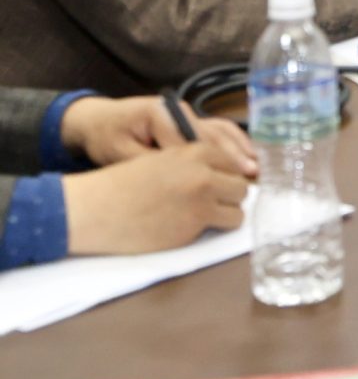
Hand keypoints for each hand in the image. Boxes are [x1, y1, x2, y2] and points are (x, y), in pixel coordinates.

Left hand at [61, 95, 258, 170]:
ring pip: (219, 130)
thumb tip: (174, 181)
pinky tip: (248, 155)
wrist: (98, 120)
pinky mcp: (191, 120)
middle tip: (249, 174)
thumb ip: (146, 164)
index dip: (202, 163)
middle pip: (211, 133)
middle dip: (231, 155)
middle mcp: (180, 110)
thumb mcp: (117, 153)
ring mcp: (188, 113)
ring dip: (238, 149)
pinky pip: (218, 129)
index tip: (218, 182)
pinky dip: (235, 142)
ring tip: (254, 168)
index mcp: (159, 113)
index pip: (186, 140)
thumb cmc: (106, 137)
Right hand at [61, 141, 254, 255]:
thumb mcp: (161, 160)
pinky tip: (194, 226)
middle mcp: (204, 172)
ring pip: (239, 207)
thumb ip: (192, 164)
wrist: (94, 209)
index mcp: (194, 151)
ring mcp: (202, 199)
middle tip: (213, 203)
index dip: (228, 174)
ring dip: (227, 212)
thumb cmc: (121, 185)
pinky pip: (224, 225)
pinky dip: (215, 227)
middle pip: (241, 184)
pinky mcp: (195, 224)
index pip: (232, 161)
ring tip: (206, 216)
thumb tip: (220, 174)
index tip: (222, 184)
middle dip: (229, 195)